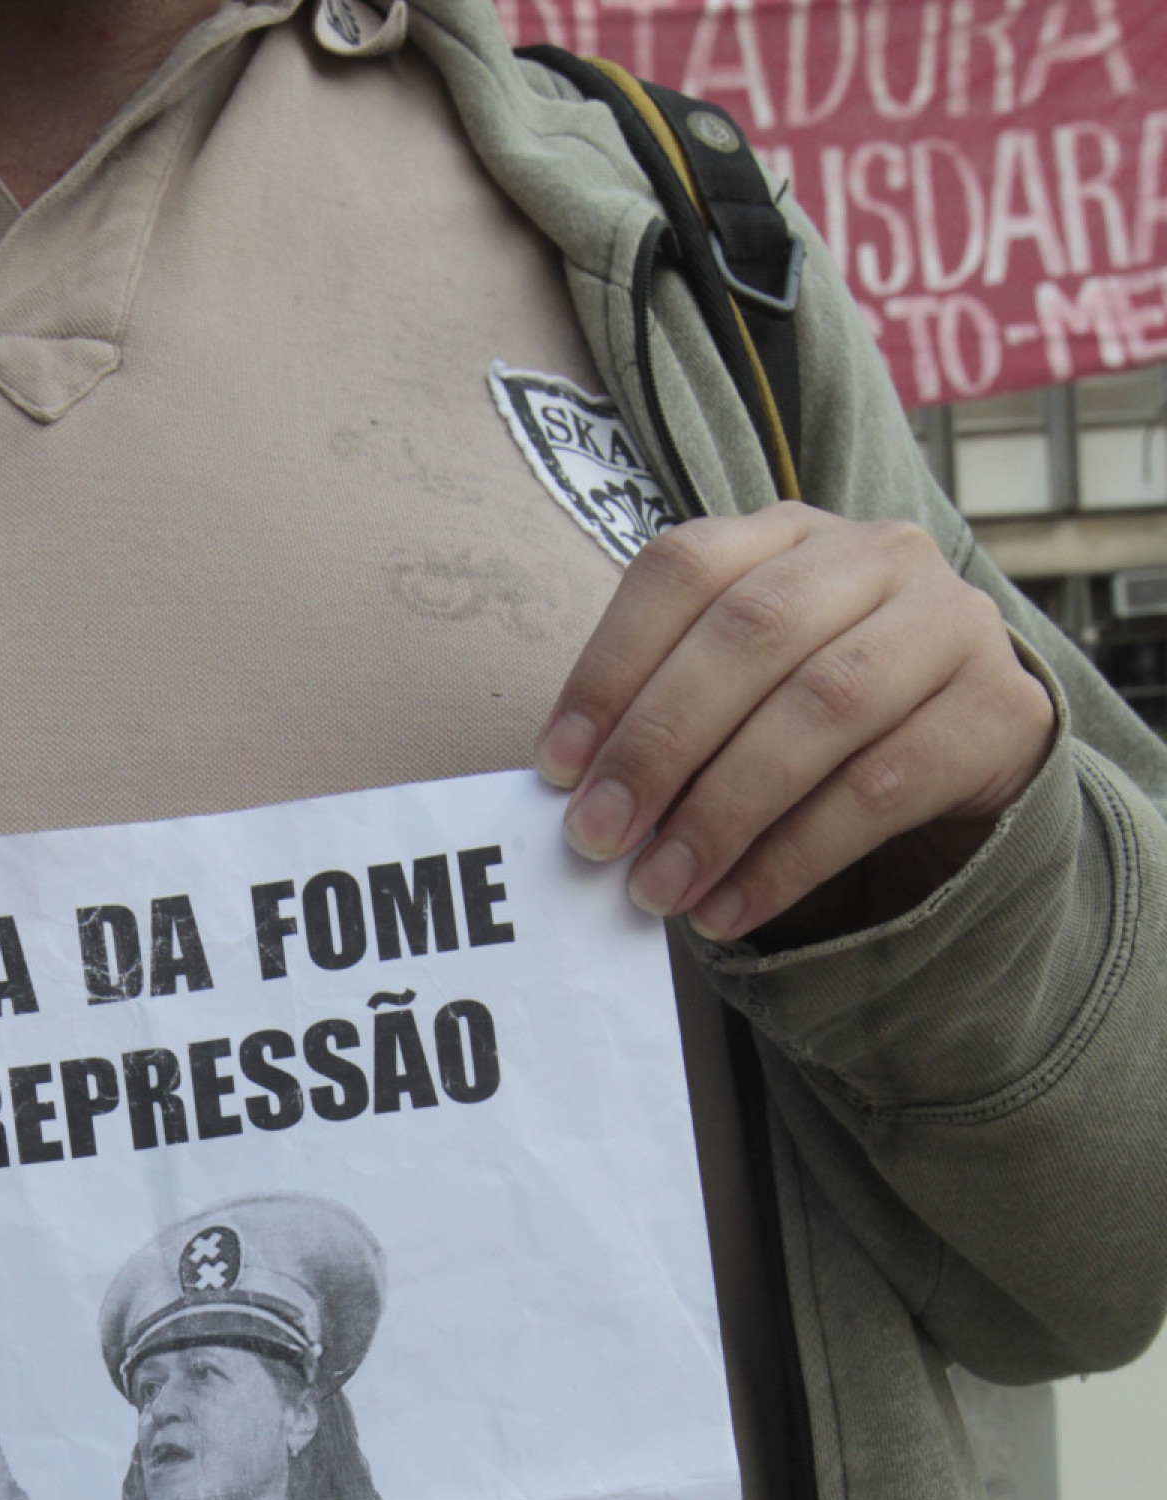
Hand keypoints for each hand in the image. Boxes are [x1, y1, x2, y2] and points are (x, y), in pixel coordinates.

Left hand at [535, 504, 1055, 943]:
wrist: (973, 756)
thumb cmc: (821, 731)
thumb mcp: (742, 695)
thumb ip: (669, 714)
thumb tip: (575, 797)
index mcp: (790, 534)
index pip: (683, 568)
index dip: (610, 667)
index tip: (556, 769)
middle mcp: (878, 555)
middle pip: (752, 633)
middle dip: (660, 744)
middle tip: (598, 839)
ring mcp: (950, 622)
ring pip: (821, 706)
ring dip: (722, 809)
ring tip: (658, 889)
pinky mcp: (999, 709)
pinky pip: (880, 787)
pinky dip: (790, 858)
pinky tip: (730, 910)